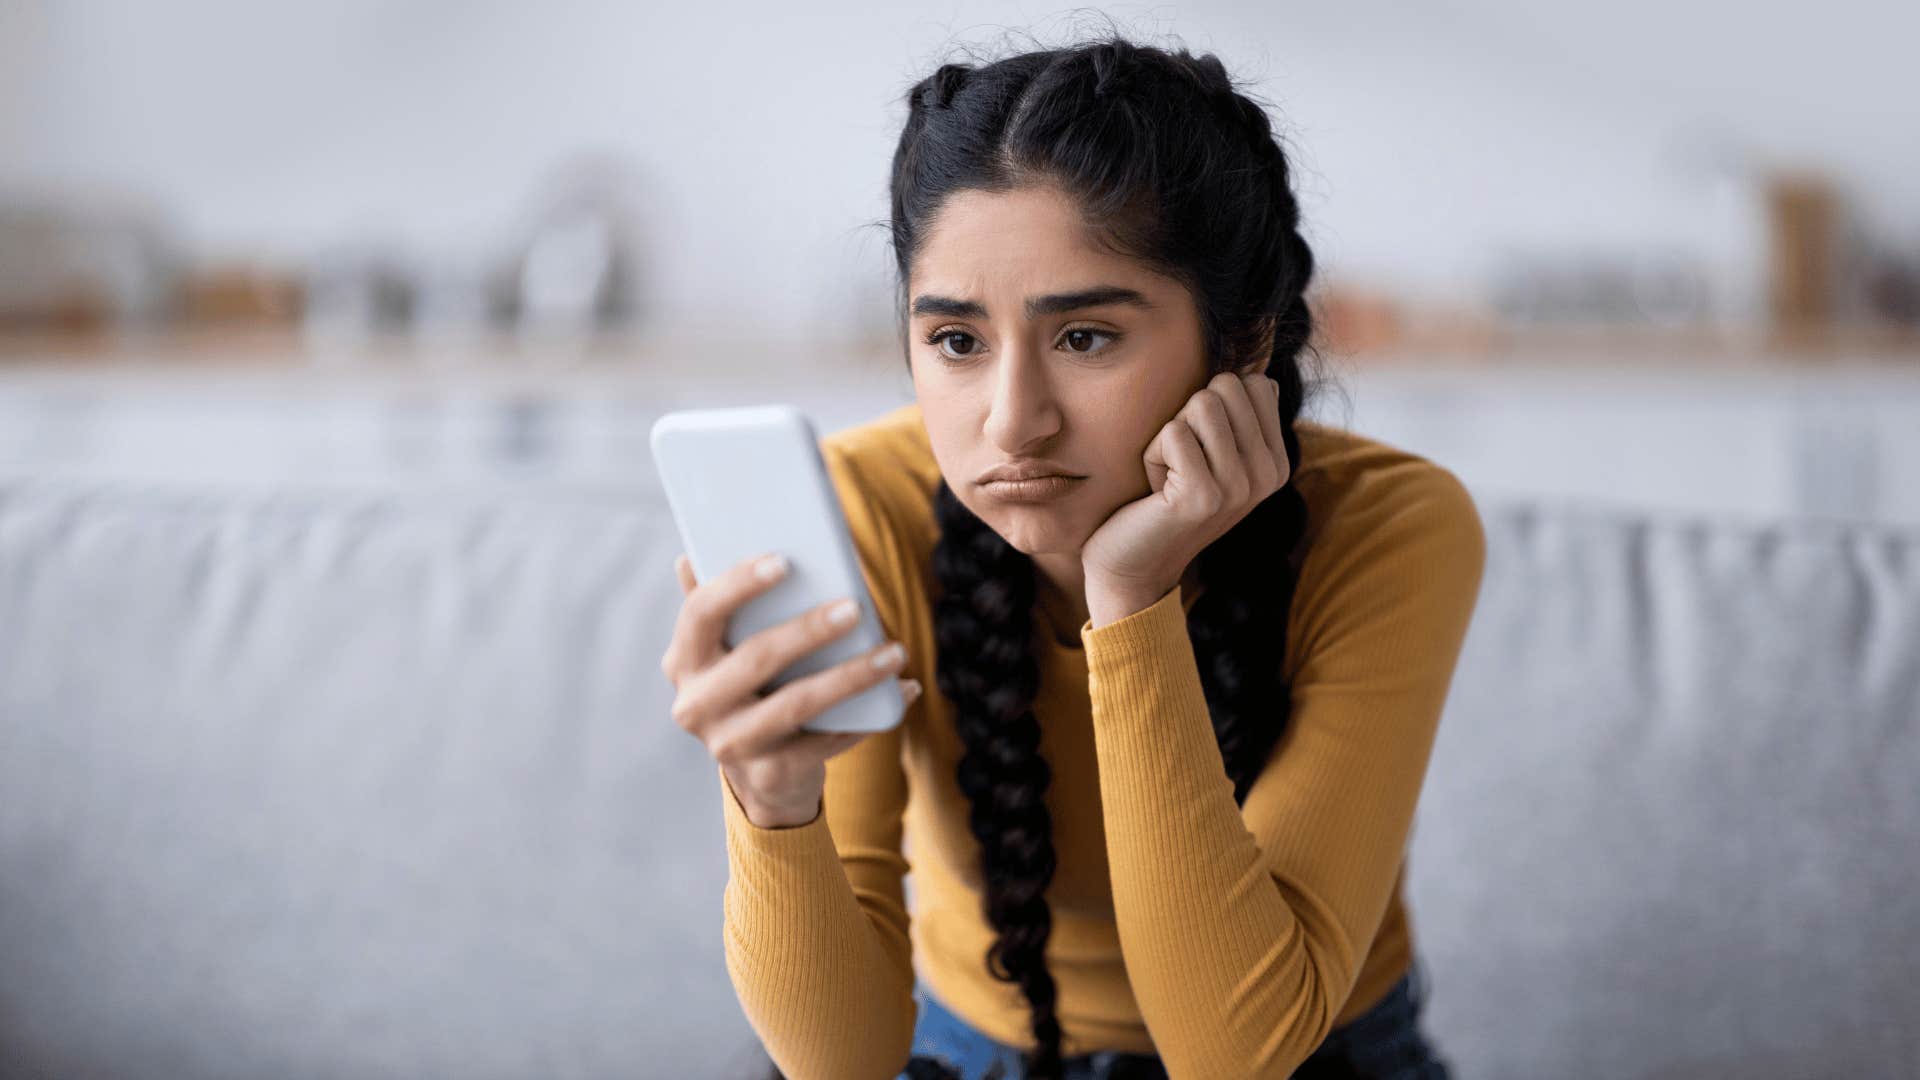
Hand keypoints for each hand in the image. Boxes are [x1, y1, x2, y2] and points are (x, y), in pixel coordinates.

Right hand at [661, 552, 920, 827]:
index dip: (738, 584)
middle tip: (856, 606)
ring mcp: (730, 744)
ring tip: (894, 652)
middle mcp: (695, 705)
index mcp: (684, 660)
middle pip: (756, 659)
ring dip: (851, 675)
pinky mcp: (769, 774)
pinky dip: (868, 716)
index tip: (783, 560)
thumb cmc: (752, 688)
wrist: (764, 773)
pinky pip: (826, 740)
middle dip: (809, 630)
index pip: (700, 613)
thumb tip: (690, 556)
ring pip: (797, 704)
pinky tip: (903, 690)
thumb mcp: (728, 650)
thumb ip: (717, 606)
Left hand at [1080, 371, 1291, 616]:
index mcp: (1276, 461)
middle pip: (1226, 386)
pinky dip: (1152, 454)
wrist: (1133, 565)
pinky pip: (1173, 432)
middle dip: (1188, 417)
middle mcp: (1268, 474)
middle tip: (1180, 464)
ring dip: (1168, 436)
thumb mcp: (1213, 456)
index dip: (1211, 406)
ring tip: (1170, 477)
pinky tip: (1157, 491)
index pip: (1253, 382)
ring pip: (1200, 403)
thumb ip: (1238, 418)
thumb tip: (1261, 376)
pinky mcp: (1204, 496)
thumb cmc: (1164, 500)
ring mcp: (1239, 487)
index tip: (1200, 452)